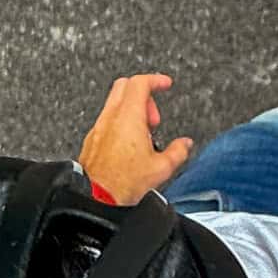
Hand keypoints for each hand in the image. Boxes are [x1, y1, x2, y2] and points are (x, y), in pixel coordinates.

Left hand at [78, 73, 193, 207]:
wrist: (97, 197)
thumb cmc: (123, 182)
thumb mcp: (161, 168)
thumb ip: (178, 151)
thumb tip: (185, 144)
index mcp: (129, 117)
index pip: (140, 83)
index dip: (156, 79)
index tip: (164, 84)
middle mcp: (111, 118)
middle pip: (124, 85)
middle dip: (143, 93)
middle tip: (154, 114)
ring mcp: (99, 127)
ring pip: (114, 103)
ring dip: (131, 110)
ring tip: (143, 133)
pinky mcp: (92, 139)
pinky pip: (106, 120)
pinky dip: (120, 122)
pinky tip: (128, 144)